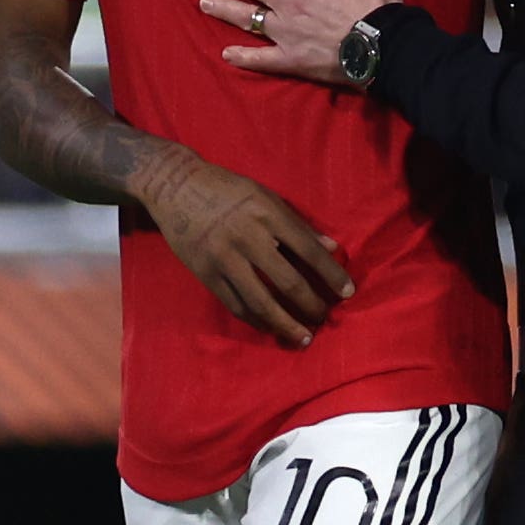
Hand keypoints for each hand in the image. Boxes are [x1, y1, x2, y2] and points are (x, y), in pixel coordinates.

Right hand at [138, 151, 353, 346]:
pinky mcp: (206, 274)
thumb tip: (333, 247)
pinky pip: (236, 305)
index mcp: (267, 214)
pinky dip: (256, 320)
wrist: (175, 186)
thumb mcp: (266, 195)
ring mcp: (224, 259)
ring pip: (261, 302)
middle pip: (288, 281)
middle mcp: (248, 238)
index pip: (309, 250)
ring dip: (285, 324)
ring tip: (303, 337)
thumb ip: (298, 224)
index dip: (331, 274)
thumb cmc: (228, 189)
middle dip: (311, 305)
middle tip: (324, 318)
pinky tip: (271, 327)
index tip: (348, 292)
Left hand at [197, 0, 402, 83]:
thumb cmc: (377, 1)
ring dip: (223, 9)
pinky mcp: (292, 59)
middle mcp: (287, 1)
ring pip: (246, 18)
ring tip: (204, 2)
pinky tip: (226, 54)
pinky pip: (262, 59)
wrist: (388, 45)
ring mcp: (286, 32)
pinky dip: (243, 57)